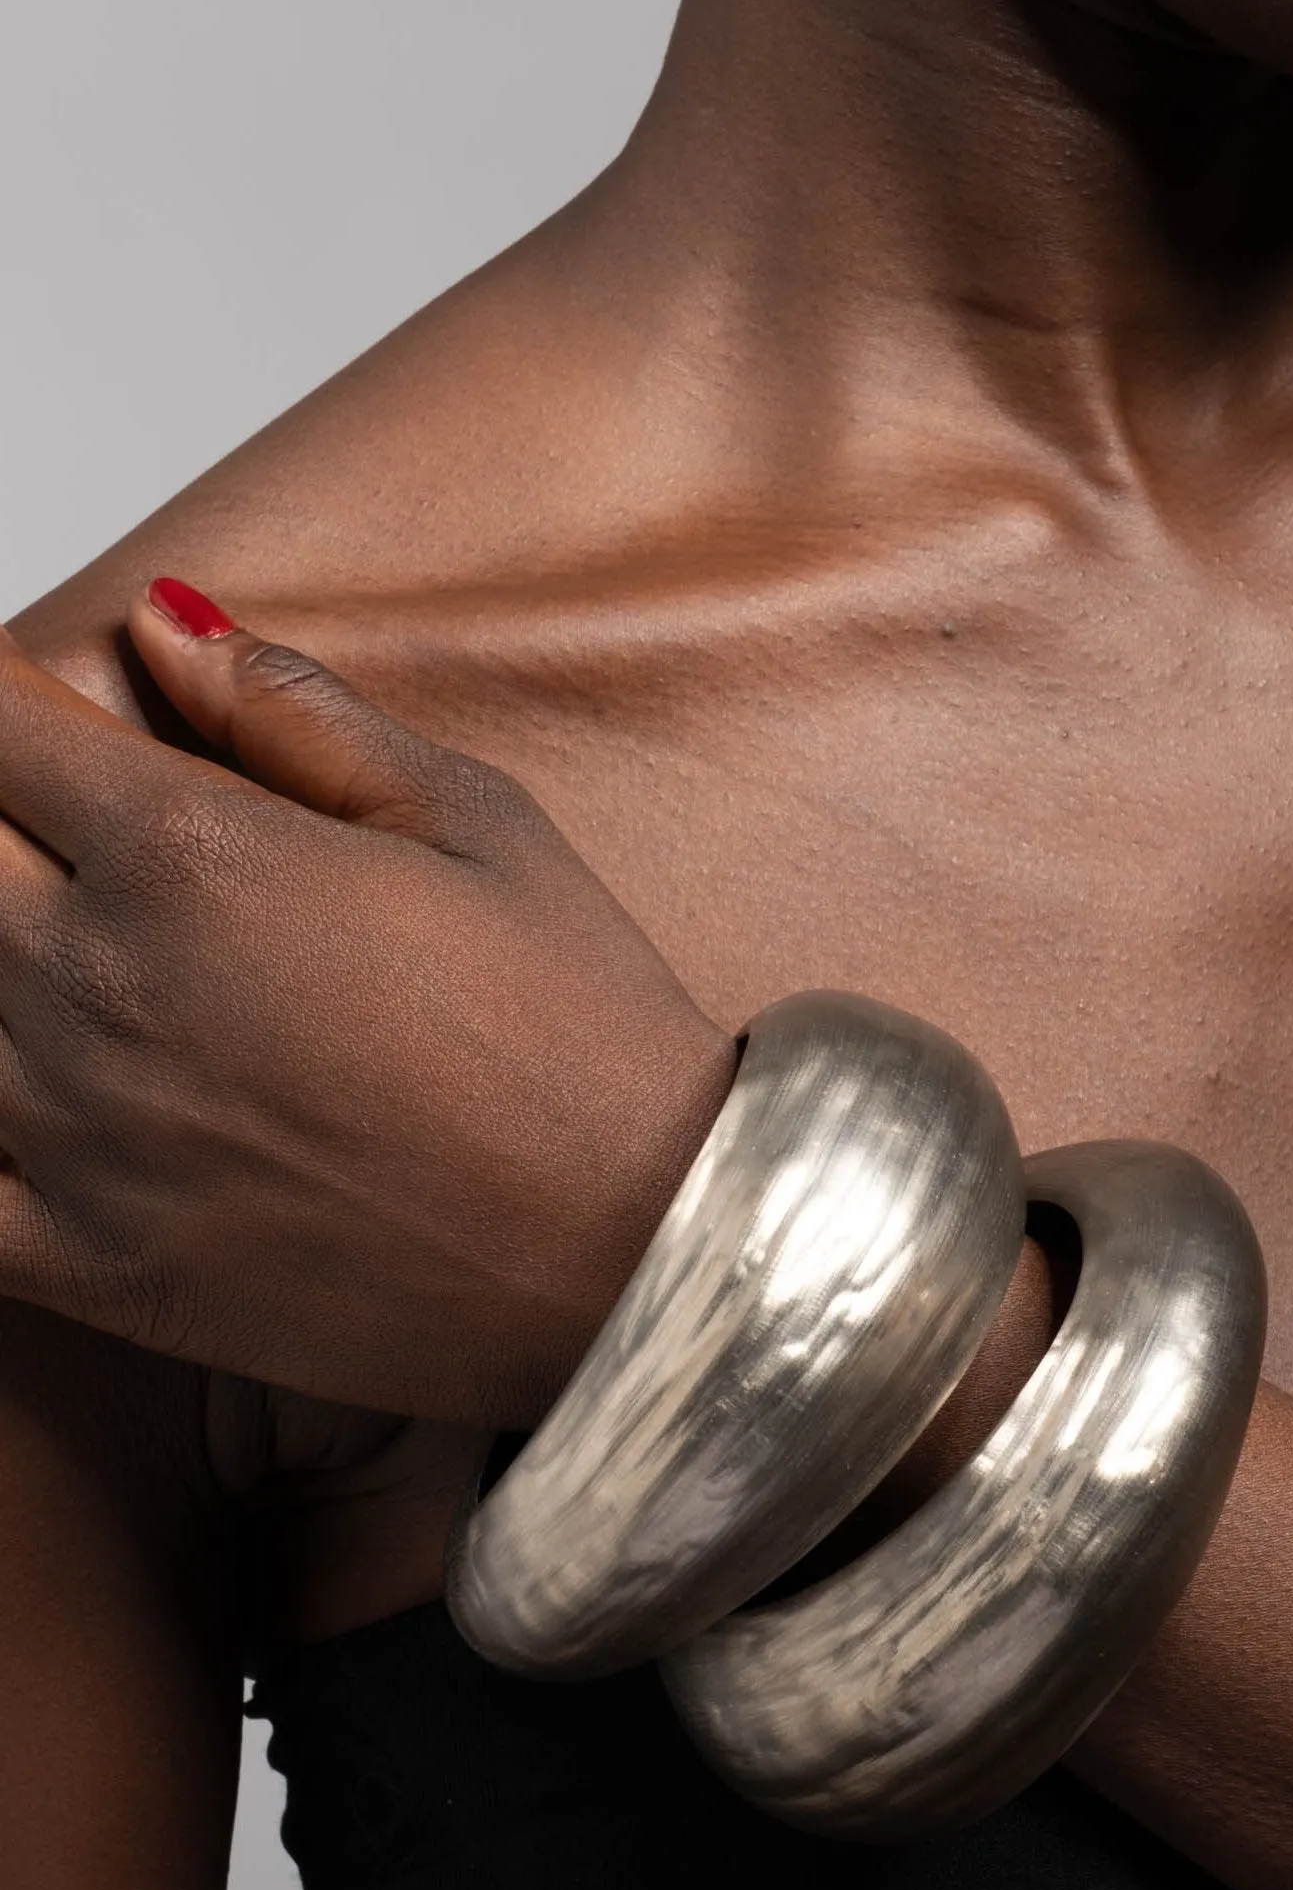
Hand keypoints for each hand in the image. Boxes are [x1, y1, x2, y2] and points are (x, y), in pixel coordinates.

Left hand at [0, 581, 736, 1425]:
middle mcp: (100, 986)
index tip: (20, 706)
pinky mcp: (85, 1264)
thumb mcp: (475, 818)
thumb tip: (168, 625)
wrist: (634, 1252)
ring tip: (77, 944)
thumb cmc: (577, 1031)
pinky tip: (22, 1084)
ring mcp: (74, 1135)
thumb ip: (297, 712)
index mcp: (193, 856)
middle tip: (52, 819)